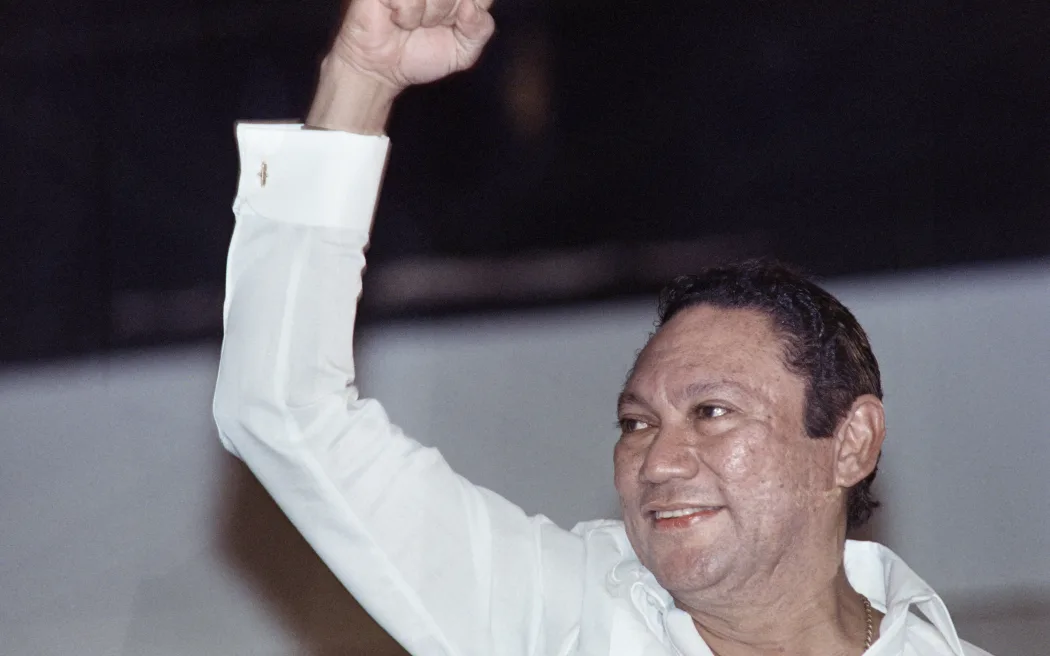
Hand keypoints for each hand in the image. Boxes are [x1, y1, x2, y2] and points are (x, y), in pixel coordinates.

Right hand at [307, 0, 495, 133]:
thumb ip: (480, 29)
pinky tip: (397, 18)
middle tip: (433, 24)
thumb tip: (470, 6)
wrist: (381, 70)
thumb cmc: (420, 55)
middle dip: (451, 14)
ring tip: (415, 23)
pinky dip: (408, 15)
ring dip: (431, 16)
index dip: (471, 8)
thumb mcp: (463, 52)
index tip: (457, 23)